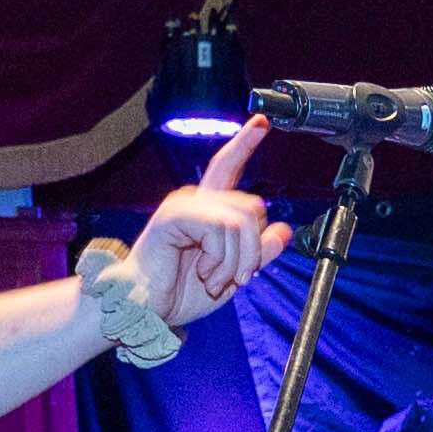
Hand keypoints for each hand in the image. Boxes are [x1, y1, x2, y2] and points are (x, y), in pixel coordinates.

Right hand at [125, 114, 285, 327]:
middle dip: (253, 250)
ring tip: (214, 279)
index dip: (246, 143)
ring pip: (240, 220)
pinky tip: (203, 272)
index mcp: (209, 209)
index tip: (262, 122)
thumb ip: (258, 251)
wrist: (148, 309)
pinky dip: (220, 258)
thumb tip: (284, 230)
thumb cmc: (181, 292)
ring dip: (236, 261)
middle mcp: (197, 200)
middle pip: (253, 206)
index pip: (229, 167)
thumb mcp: (233, 273)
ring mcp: (184, 204)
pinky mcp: (174, 215)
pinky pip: (220, 228)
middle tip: (237, 278)